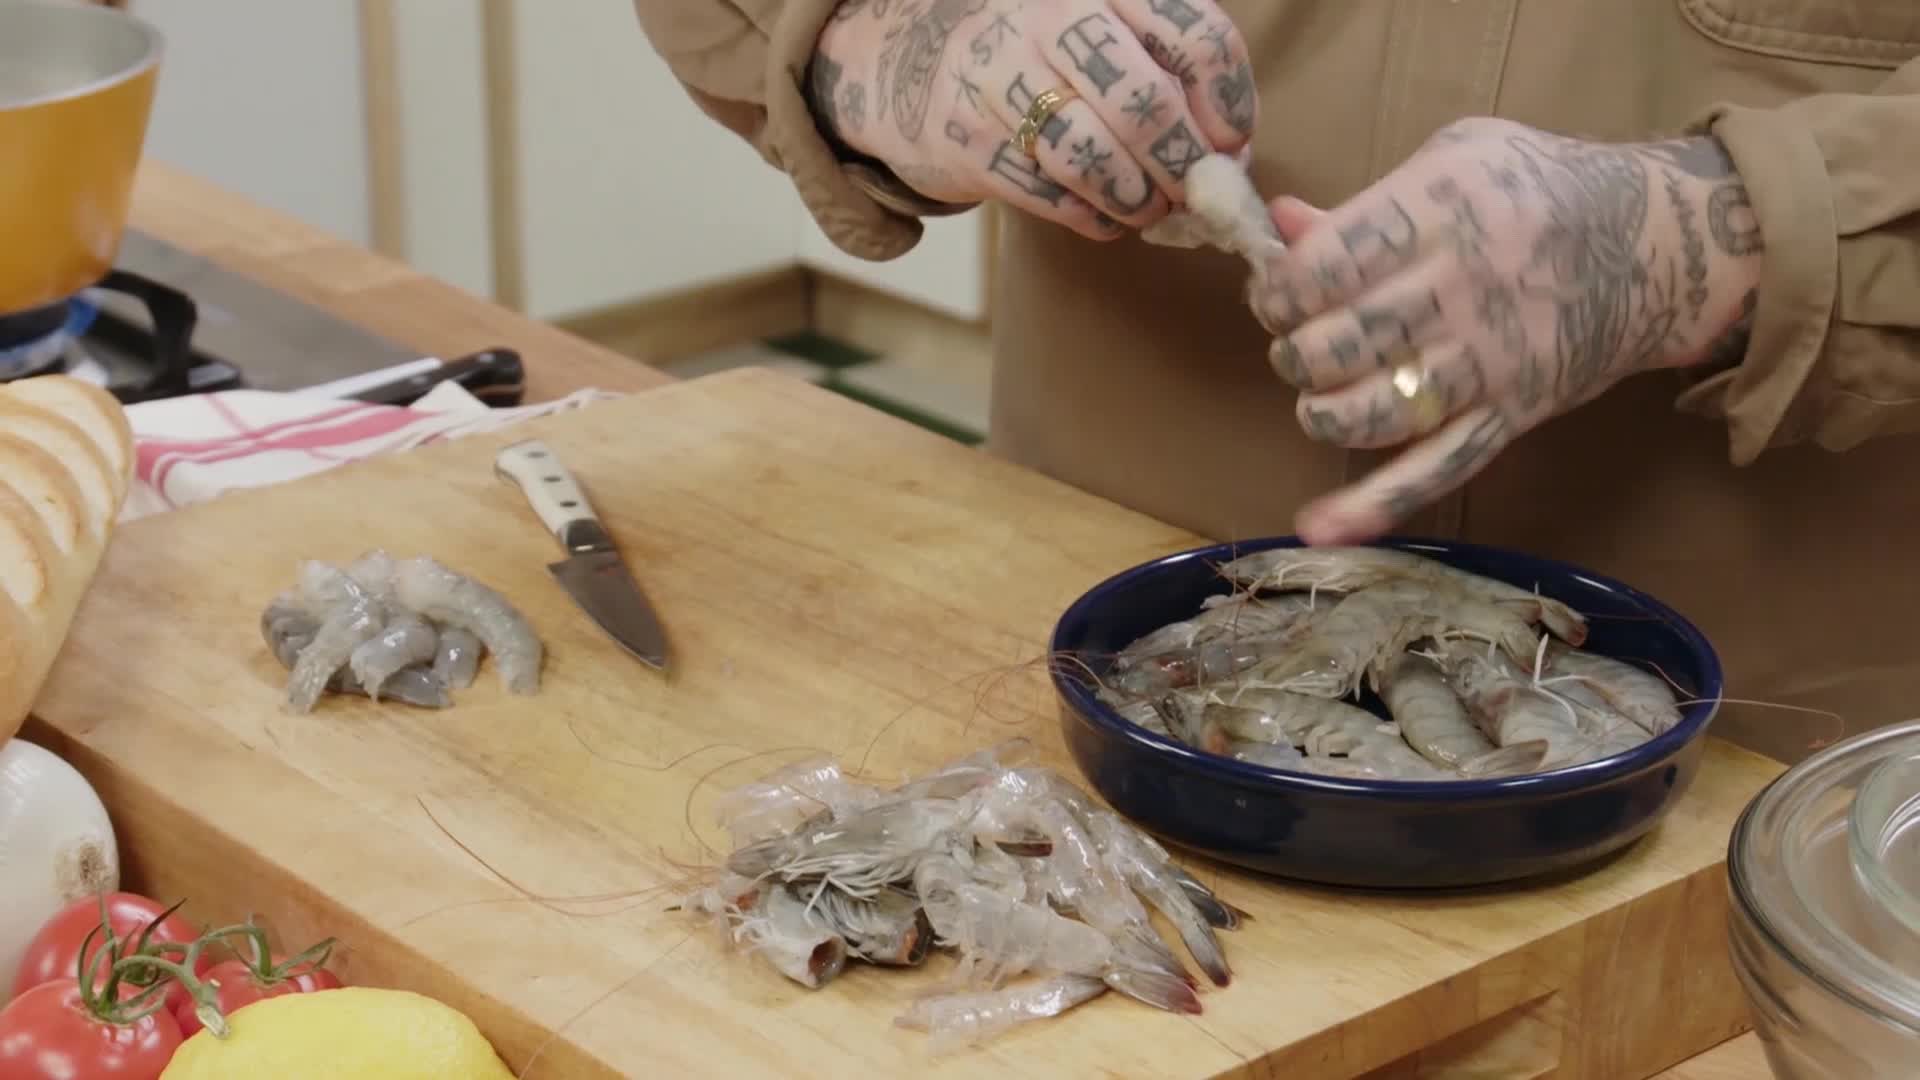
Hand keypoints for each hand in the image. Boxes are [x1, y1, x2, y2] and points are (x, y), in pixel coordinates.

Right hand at [807, 0, 1256, 239]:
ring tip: (1146, 206)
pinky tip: (1104, 213)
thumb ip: (1164, 69)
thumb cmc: (1034, 50)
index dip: (1227, 104)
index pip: (1196, 38)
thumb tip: (1229, 156)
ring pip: (1094, 158)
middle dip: (1185, 167)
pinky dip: (1092, 217)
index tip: (1229, 143)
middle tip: (1196, 193)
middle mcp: (1050, 15)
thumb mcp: (1099, 23)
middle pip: (1145, 106)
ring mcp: (1001, 77)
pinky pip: (1050, 196)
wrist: (906, 58)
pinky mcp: (967, 140)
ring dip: (1137, 200)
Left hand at [1250, 118, 1764, 544]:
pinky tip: (1319, 528)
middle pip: (1337, 345)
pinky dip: (1371, 508)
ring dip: (1322, 411)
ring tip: (1323, 393)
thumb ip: (1361, 202)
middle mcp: (1462, 290)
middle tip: (1301, 342)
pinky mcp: (1509, 417)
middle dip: (1295, 351)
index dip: (1278, 291)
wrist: (1653, 244)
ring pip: (1370, 412)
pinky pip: (1433, 472)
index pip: (1324, 268)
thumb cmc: (1536, 189)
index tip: (1277, 295)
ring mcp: (1488, 363)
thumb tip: (1280, 226)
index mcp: (1441, 212)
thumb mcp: (1453, 159)